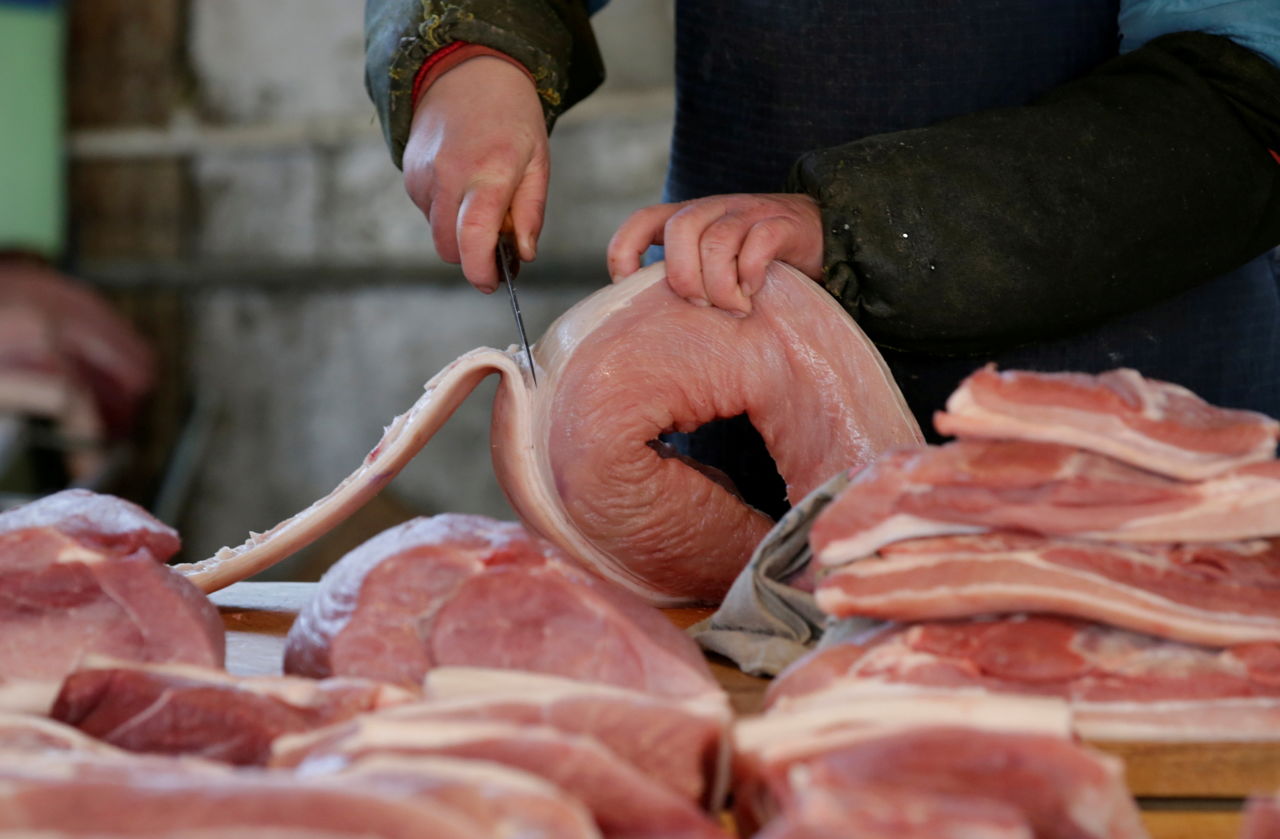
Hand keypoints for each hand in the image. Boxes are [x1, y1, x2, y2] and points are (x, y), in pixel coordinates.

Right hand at [402, 56, 549, 291]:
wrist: (467, 72)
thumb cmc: (511, 118)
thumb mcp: (538, 162)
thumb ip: (530, 213)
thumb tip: (523, 256)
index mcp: (488, 172)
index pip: (474, 237)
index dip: (480, 271)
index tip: (492, 283)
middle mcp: (448, 176)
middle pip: (450, 248)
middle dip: (473, 257)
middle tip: (500, 245)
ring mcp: (423, 176)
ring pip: (438, 234)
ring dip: (460, 234)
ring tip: (483, 204)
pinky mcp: (409, 175)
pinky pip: (428, 214)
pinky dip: (446, 214)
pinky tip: (462, 186)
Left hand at [607, 193, 823, 314]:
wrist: (822, 235)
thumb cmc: (756, 262)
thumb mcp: (714, 266)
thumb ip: (687, 278)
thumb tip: (650, 323)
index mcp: (691, 217)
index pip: (644, 219)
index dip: (626, 250)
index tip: (629, 283)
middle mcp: (716, 209)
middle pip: (681, 228)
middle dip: (685, 276)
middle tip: (702, 305)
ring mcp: (750, 213)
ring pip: (718, 240)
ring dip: (720, 284)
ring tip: (734, 307)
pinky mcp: (783, 224)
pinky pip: (758, 244)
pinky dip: (750, 274)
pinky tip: (754, 291)